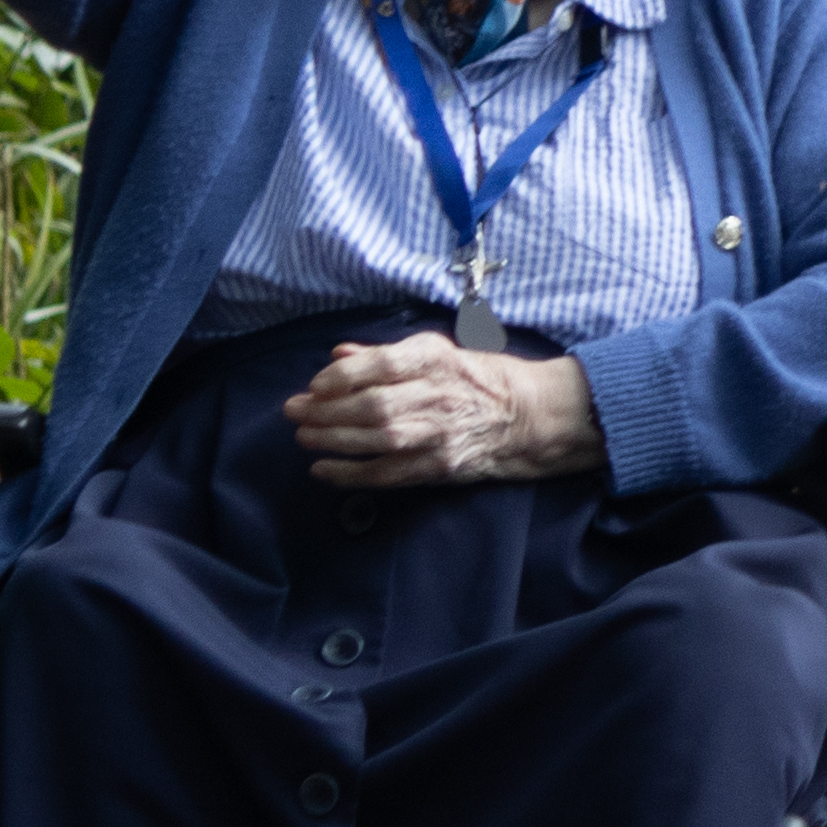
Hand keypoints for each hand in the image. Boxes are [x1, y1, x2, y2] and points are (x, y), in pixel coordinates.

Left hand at [288, 335, 601, 485]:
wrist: (532, 416)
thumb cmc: (482, 379)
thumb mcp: (440, 353)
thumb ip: (386, 355)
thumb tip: (338, 355)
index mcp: (437, 360)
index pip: (379, 365)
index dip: (339, 377)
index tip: (315, 384)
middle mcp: (439, 396)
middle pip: (371, 405)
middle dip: (325, 410)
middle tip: (293, 412)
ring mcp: (440, 434)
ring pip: (376, 439)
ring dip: (332, 439)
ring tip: (304, 436)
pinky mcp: (441, 466)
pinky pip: (389, 473)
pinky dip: (352, 474)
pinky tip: (324, 470)